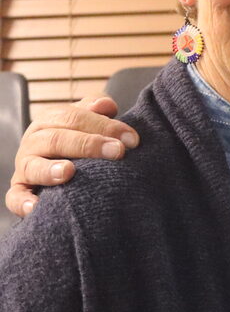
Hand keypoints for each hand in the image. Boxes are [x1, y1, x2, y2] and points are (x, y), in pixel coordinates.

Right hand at [5, 96, 137, 217]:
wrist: (57, 167)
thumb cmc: (78, 140)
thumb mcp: (86, 121)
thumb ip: (95, 111)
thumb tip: (106, 105)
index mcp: (50, 121)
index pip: (74, 118)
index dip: (104, 126)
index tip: (131, 139)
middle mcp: (34, 142)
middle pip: (56, 139)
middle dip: (88, 144)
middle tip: (118, 152)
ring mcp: (25, 167)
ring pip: (33, 166)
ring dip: (50, 170)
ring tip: (69, 171)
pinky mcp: (19, 190)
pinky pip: (15, 197)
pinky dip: (23, 201)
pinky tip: (36, 206)